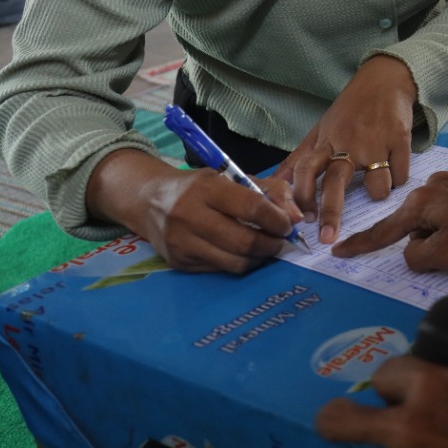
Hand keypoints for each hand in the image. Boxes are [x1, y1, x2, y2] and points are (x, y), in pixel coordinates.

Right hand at [88, 149, 302, 273]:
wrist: (149, 200)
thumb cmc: (200, 187)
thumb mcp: (233, 177)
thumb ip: (271, 191)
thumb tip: (297, 217)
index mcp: (206, 188)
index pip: (251, 207)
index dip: (277, 220)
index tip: (288, 225)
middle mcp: (189, 216)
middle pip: (244, 242)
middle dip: (271, 245)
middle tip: (281, 241)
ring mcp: (181, 243)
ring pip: (234, 262)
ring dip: (258, 258)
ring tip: (265, 247)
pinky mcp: (178, 263)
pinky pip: (220, 270)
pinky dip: (238, 263)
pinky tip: (242, 253)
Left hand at [277, 55, 418, 244]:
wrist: (385, 80)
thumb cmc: (350, 109)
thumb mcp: (320, 130)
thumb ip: (298, 159)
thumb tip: (272, 181)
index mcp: (326, 143)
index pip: (305, 171)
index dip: (301, 196)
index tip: (302, 220)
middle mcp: (348, 145)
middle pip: (335, 184)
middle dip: (331, 213)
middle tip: (328, 238)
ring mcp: (376, 143)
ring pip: (378, 186)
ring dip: (379, 191)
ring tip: (378, 182)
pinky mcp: (400, 140)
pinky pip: (401, 175)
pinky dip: (398, 176)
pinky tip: (394, 165)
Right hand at [331, 168, 447, 269]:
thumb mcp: (445, 254)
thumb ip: (417, 258)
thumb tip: (412, 251)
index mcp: (417, 205)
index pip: (382, 232)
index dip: (360, 245)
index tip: (338, 250)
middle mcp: (428, 187)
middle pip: (415, 228)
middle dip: (430, 243)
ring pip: (436, 219)